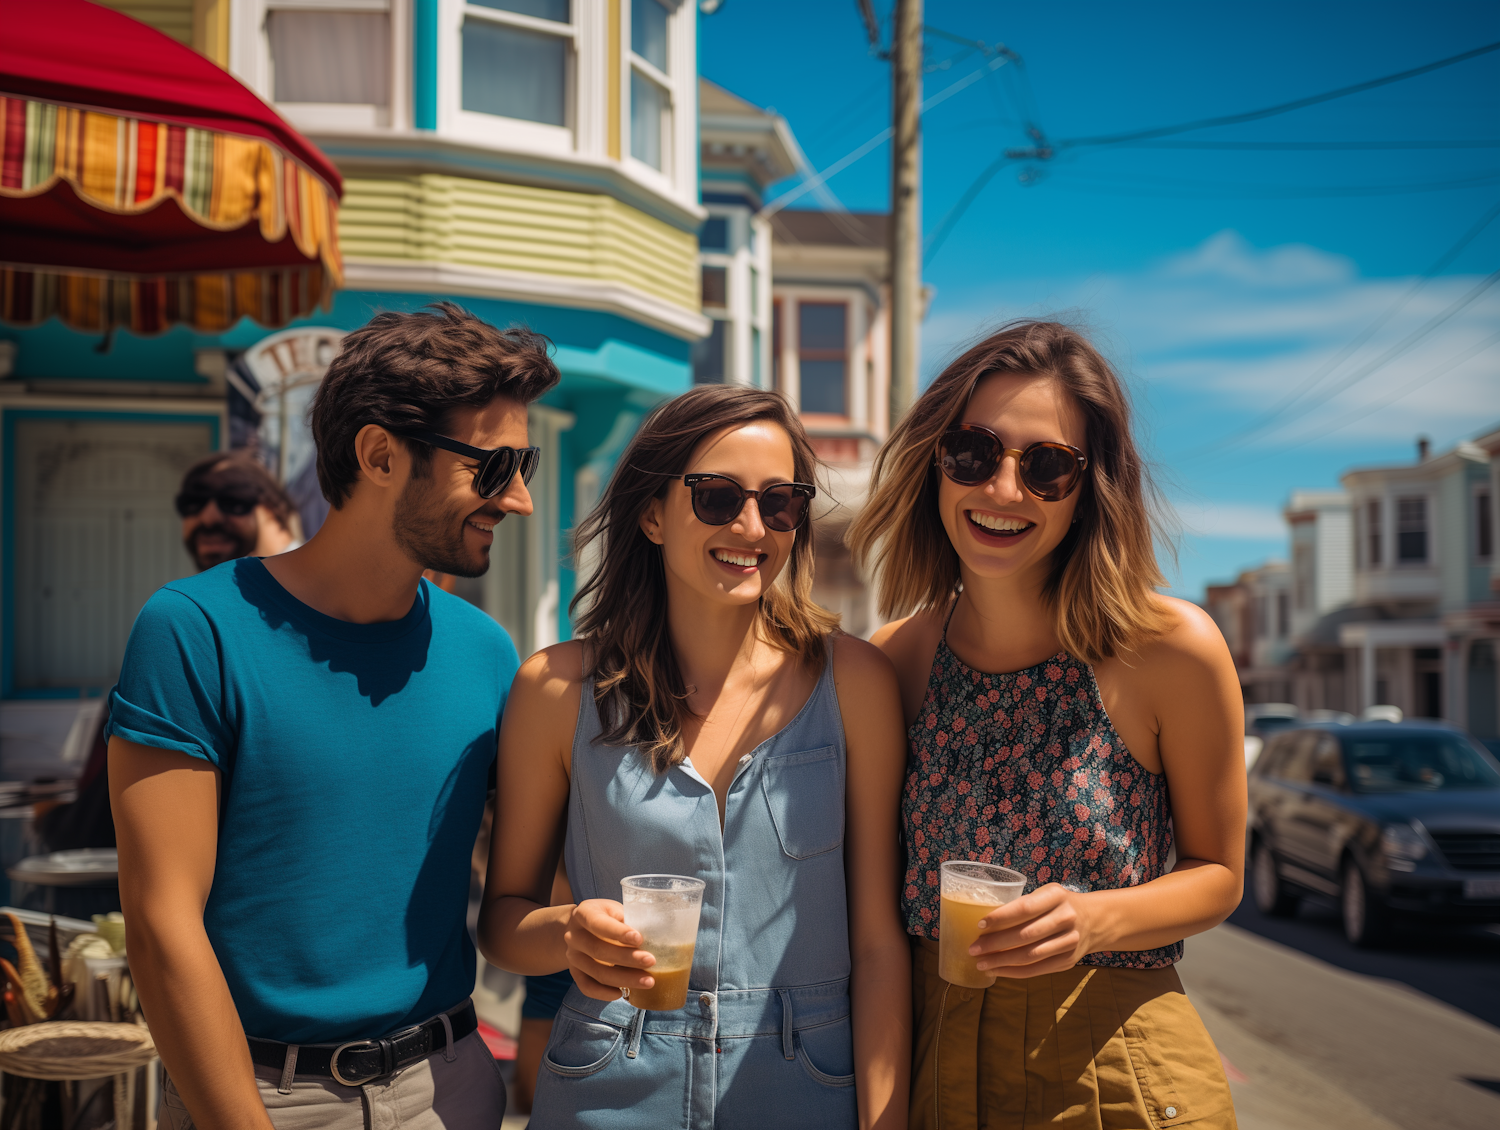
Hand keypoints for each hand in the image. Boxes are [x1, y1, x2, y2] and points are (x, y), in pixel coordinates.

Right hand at [563, 899, 657, 1001]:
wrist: (580, 929)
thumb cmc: (607, 917)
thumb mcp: (615, 910)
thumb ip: (630, 920)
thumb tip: (658, 933)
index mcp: (584, 913)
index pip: (599, 924)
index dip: (618, 932)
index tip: (639, 939)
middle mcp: (574, 936)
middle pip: (599, 951)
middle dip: (627, 958)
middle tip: (651, 961)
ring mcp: (572, 957)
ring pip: (597, 972)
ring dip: (624, 979)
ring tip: (648, 981)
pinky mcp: (575, 973)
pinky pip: (587, 987)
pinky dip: (604, 993)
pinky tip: (622, 993)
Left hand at [971, 884, 1100, 977]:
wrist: (1094, 920)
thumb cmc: (1058, 905)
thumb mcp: (1046, 894)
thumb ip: (1024, 904)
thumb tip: (986, 923)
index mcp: (1056, 896)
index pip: (1024, 908)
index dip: (1000, 918)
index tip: (979, 925)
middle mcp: (1065, 918)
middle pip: (1025, 935)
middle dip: (995, 944)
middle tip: (973, 948)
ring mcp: (1069, 942)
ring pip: (1029, 956)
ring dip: (1001, 962)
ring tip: (980, 963)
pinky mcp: (1068, 961)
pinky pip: (1037, 969)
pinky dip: (1014, 972)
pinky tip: (997, 971)